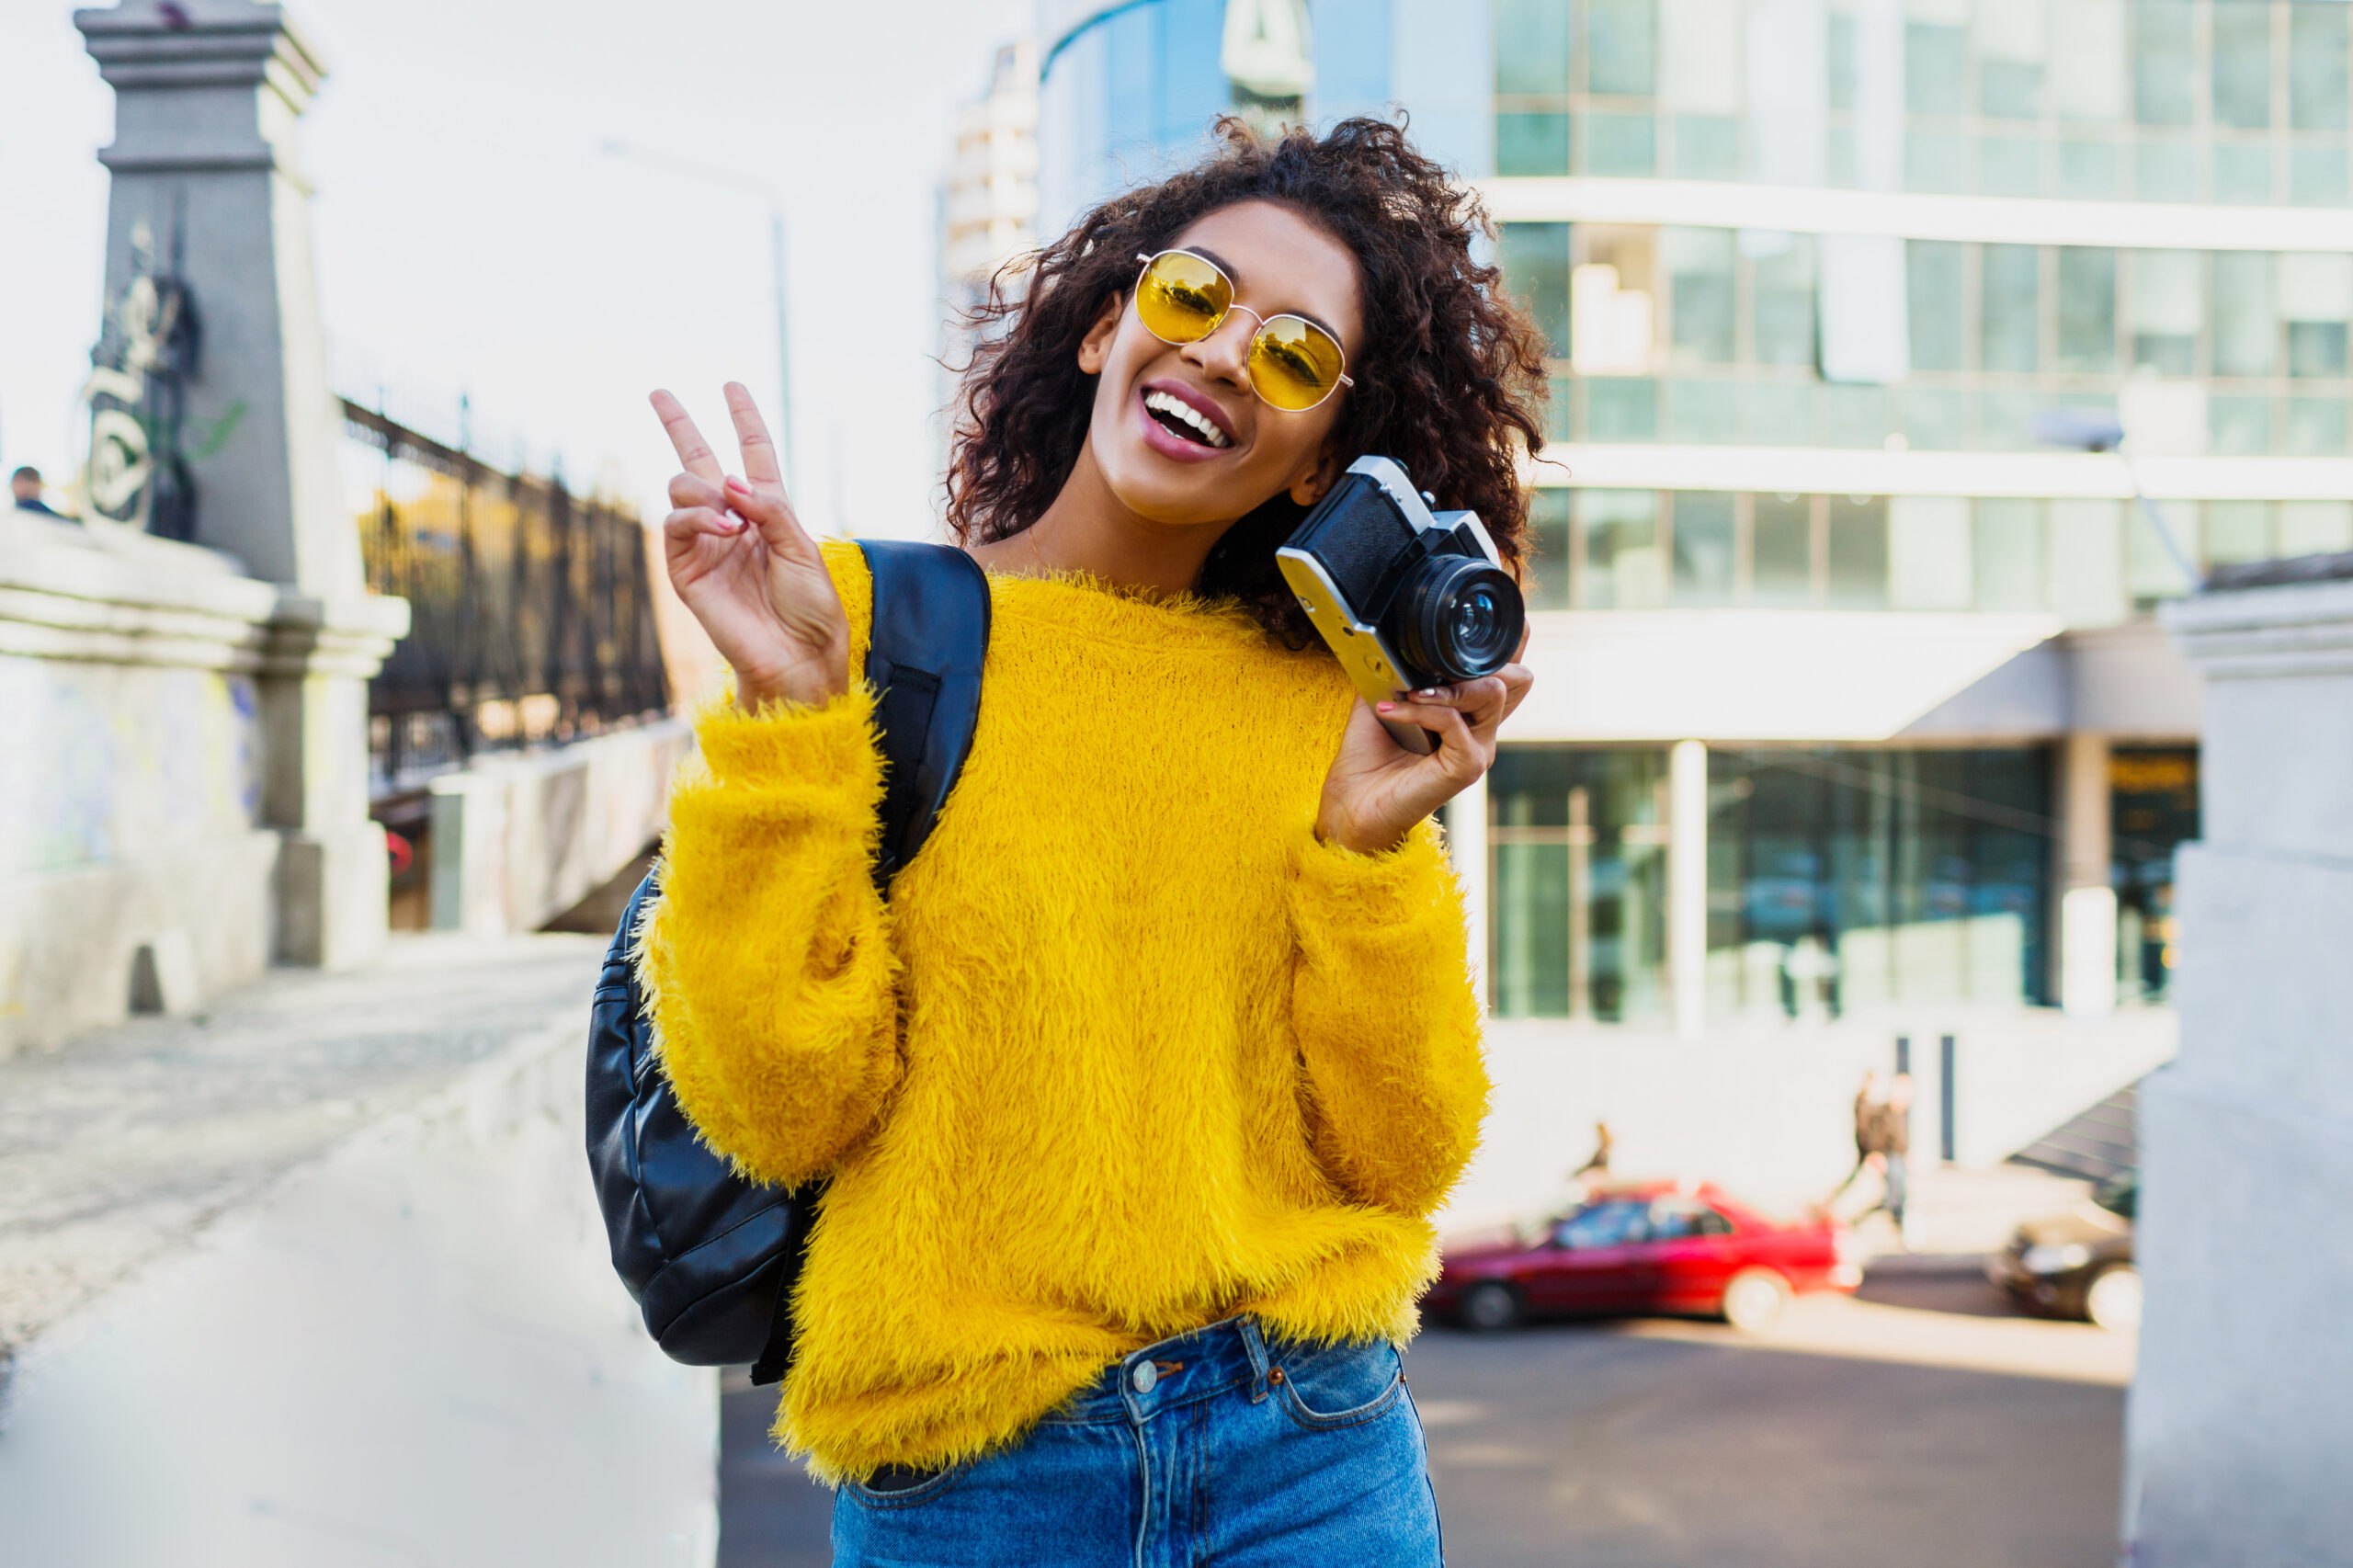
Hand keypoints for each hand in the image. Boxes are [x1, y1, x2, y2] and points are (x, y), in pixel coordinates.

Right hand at [654, 383, 848, 710]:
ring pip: (683, 487)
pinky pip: (675, 524)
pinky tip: (724, 528)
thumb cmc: (810, 606)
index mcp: (769, 511)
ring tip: (734, 521)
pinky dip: (698, 517)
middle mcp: (733, 521)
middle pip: (698, 460)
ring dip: (705, 491)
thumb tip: (729, 479)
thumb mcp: (802, 548)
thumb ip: (769, 508)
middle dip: (678, 424)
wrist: (797, 655)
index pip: (753, 454)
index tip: (732, 385)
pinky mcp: (686, 569)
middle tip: (659, 392)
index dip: (744, 419)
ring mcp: (705, 543)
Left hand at [1315, 645, 1534, 855]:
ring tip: (1411, 692)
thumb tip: (1397, 637)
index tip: (1471, 622)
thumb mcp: (1383, 696)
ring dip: (1450, 684)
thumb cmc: (1368, 757)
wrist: (1353, 803)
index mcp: (1469, 713)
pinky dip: (1423, 710)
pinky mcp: (1467, 766)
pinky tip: (1394, 711)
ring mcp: (1479, 749)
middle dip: (1482, 657)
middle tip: (1435, 664)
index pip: (1510, 671)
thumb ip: (1400, 668)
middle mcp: (1482, 730)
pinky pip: (1454, 722)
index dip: (1509, 642)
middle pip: (1519, 677)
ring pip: (1493, 692)